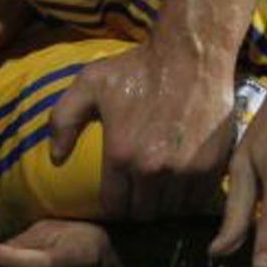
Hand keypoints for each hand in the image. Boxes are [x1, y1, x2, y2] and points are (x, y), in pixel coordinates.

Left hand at [47, 39, 234, 219]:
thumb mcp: (90, 83)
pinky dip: (191, 196)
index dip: (116, 204)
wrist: (190, 53)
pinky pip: (197, 199)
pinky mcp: (211, 165)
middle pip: (143, 213)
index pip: (115, 206)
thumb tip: (55, 158)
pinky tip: (185, 181)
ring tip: (163, 190)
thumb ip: (63, 119)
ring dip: (165, 204)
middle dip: (140, 206)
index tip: (121, 195)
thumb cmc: (138, 67)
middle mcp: (151, 169)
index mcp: (120, 154)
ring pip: (171, 210)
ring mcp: (184, 169)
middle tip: (143, 192)